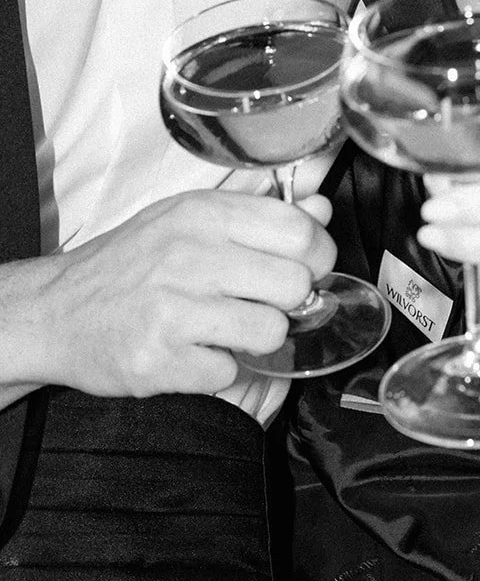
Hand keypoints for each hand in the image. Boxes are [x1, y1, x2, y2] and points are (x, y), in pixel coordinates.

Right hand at [5, 190, 335, 398]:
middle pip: (295, 285)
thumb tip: (321, 207)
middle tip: (262, 303)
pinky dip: (218, 370)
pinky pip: (230, 373)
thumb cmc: (132, 264)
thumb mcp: (188, 219)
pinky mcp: (159, 360)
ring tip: (227, 330)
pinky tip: (194, 352)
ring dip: (257, 340)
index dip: (316, 255)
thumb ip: (258, 212)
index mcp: (202, 214)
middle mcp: (188, 256)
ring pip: (271, 332)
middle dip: (289, 302)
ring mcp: (172, 309)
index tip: (304, 267)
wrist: (56, 312)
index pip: (299, 231)